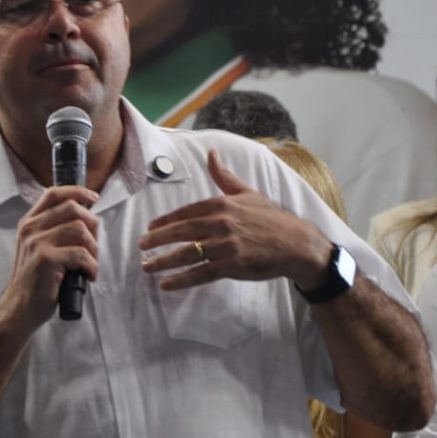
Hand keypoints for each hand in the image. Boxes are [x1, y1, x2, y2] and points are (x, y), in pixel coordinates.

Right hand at [0, 186, 99, 331]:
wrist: (20, 308)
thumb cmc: (36, 280)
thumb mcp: (39, 248)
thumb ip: (55, 230)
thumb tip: (87, 217)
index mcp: (29, 223)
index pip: (54, 193)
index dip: (77, 192)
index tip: (94, 199)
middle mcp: (30, 228)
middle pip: (72, 209)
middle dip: (92, 225)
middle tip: (94, 246)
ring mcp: (36, 242)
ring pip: (80, 230)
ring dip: (94, 249)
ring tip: (90, 264)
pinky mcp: (45, 259)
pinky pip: (81, 254)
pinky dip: (92, 266)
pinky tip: (88, 276)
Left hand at [139, 150, 330, 290]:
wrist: (295, 244)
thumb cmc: (271, 218)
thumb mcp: (247, 192)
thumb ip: (224, 176)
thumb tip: (211, 153)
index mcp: (222, 204)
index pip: (186, 212)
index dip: (165, 221)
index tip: (150, 228)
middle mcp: (221, 223)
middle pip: (181, 232)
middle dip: (157, 240)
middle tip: (140, 246)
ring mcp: (225, 245)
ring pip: (186, 253)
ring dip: (163, 261)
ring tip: (147, 267)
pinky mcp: (231, 265)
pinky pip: (200, 273)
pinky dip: (181, 279)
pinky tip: (167, 284)